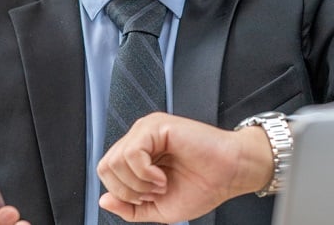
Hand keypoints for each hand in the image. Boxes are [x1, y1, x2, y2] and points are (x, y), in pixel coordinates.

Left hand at [97, 112, 273, 222]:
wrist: (229, 175)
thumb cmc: (203, 186)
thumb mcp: (158, 208)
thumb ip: (130, 208)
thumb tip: (104, 200)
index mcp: (138, 156)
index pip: (106, 172)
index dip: (124, 193)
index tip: (150, 197)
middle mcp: (139, 140)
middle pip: (106, 167)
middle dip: (129, 190)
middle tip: (155, 192)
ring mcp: (146, 130)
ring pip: (115, 161)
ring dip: (138, 183)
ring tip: (161, 184)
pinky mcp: (155, 126)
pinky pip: (131, 153)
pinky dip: (144, 173)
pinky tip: (162, 177)